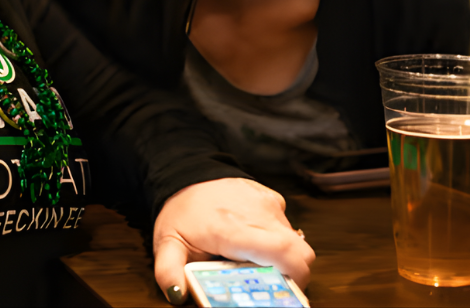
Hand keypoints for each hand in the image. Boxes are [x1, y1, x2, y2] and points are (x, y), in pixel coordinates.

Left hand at [153, 178, 314, 303]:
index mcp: (233, 229)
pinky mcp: (272, 198)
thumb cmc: (181, 212)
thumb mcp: (168, 244)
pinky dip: (277, 237)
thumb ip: (169, 271)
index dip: (294, 278)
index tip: (283, 292)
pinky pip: (286, 225)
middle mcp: (257, 214)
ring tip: (255, 259)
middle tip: (272, 282)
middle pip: (301, 252)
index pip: (283, 253)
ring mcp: (268, 203)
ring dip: (282, 256)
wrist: (187, 176)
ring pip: (295, 240)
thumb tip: (177, 293)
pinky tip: (254, 238)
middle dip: (294, 273)